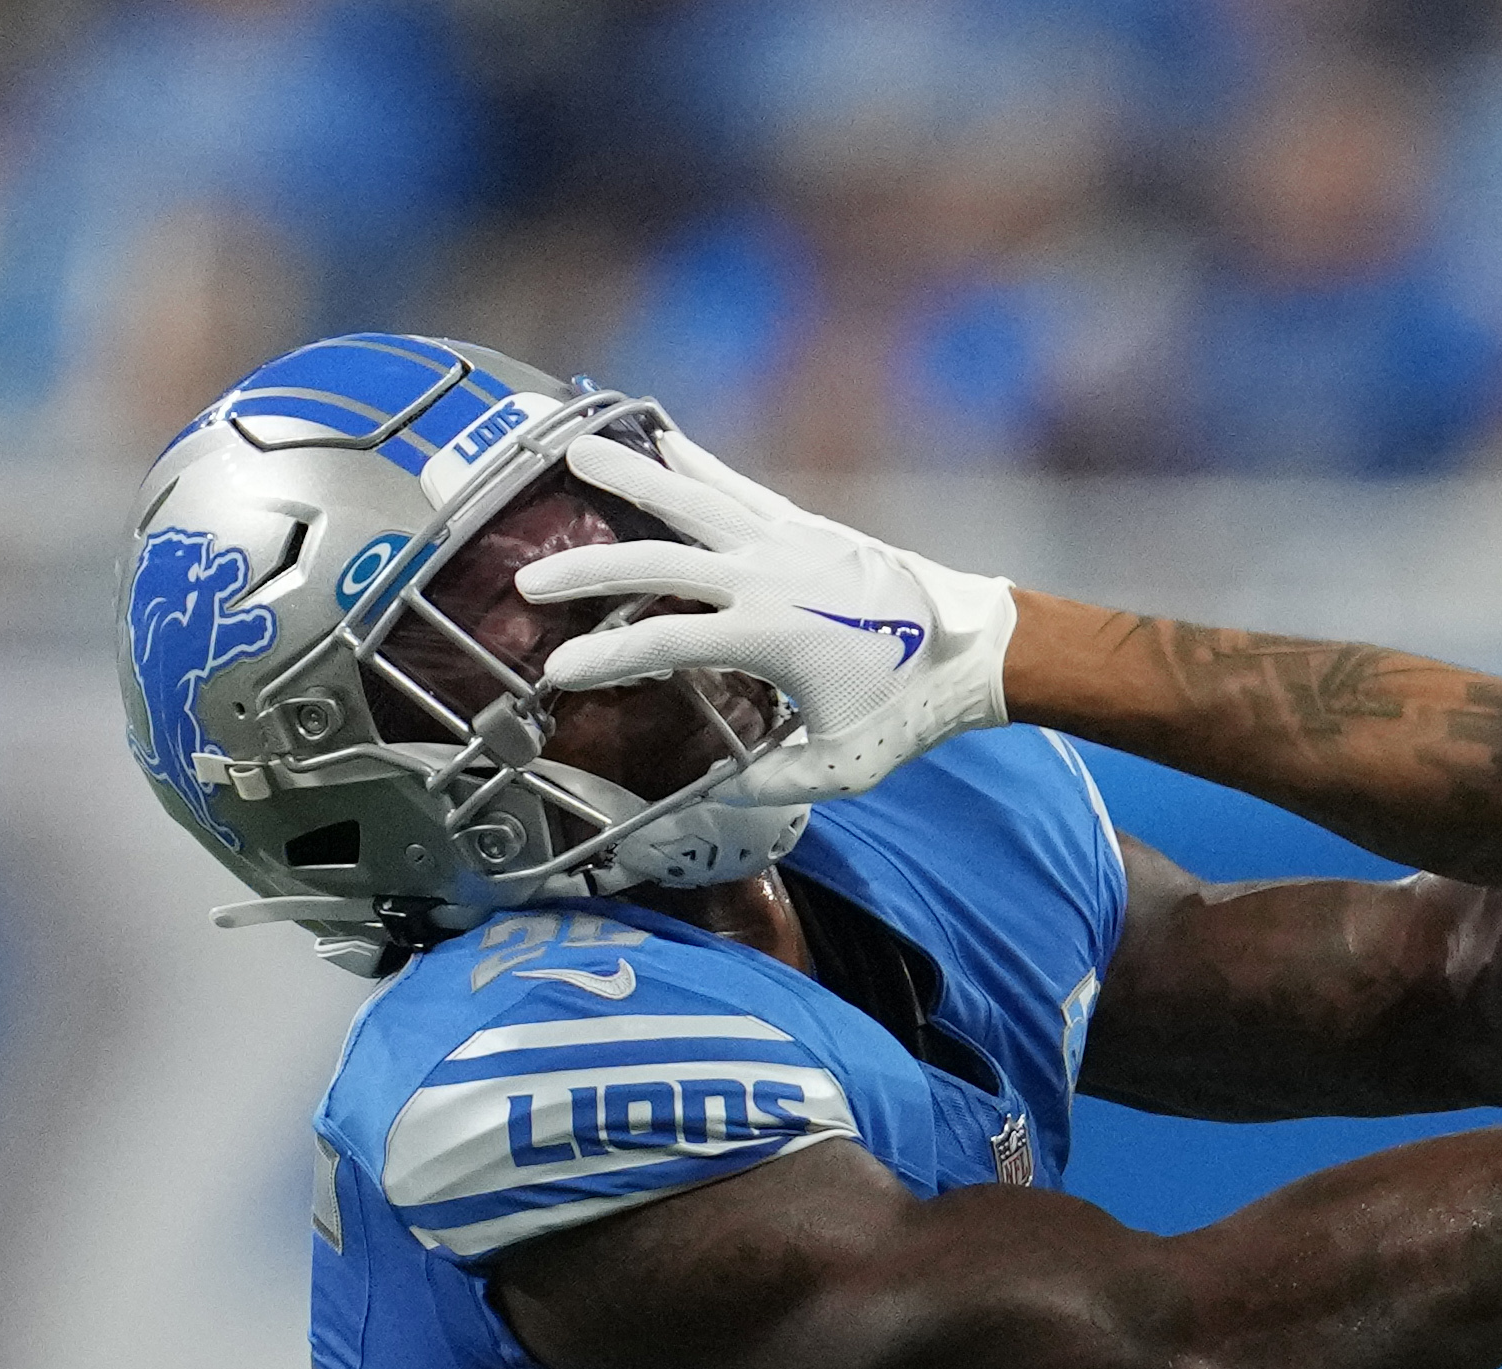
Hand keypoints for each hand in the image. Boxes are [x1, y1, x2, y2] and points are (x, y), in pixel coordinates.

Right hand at [519, 425, 1016, 806]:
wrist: (972, 648)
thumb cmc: (908, 711)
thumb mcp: (841, 766)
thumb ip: (772, 782)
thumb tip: (715, 798)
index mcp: (768, 635)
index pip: (664, 642)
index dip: (605, 658)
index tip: (556, 672)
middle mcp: (767, 576)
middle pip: (658, 562)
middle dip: (589, 571)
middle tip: (529, 581)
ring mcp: (784, 540)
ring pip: (691, 499)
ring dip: (629, 476)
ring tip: (572, 452)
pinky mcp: (803, 524)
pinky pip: (736, 486)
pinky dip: (694, 462)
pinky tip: (659, 438)